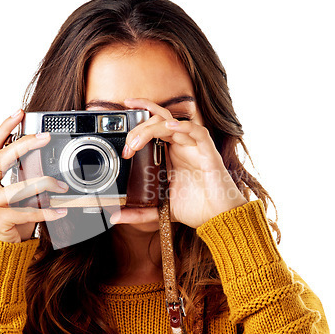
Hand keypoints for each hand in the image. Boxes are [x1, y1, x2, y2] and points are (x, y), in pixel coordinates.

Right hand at [0, 110, 68, 242]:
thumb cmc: (7, 219)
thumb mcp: (12, 195)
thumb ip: (20, 177)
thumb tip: (40, 157)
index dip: (5, 128)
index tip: (20, 113)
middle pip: (2, 159)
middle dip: (25, 144)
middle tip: (45, 137)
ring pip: (18, 187)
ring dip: (44, 185)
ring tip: (62, 186)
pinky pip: (27, 211)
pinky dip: (47, 211)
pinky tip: (60, 210)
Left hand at [110, 98, 247, 228]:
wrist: (219, 219)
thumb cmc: (196, 208)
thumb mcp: (160, 209)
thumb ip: (139, 212)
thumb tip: (116, 217)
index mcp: (171, 153)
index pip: (154, 124)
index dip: (140, 114)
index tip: (122, 119)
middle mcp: (182, 146)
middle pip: (158, 121)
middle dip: (138, 128)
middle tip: (127, 146)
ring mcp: (195, 148)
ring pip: (172, 123)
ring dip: (151, 128)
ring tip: (136, 141)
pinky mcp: (208, 155)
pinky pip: (198, 133)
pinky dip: (184, 127)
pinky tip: (170, 128)